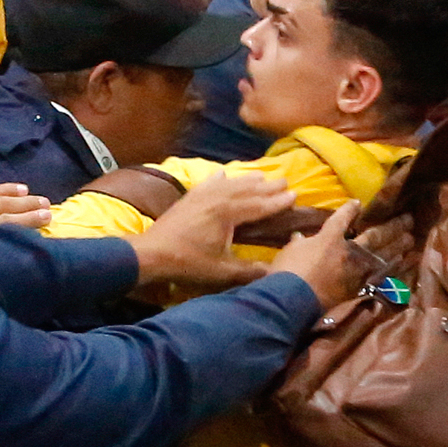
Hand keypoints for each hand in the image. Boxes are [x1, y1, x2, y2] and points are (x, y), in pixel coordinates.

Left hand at [126, 169, 296, 290]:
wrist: (152, 253)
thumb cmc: (187, 262)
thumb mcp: (222, 271)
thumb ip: (250, 270)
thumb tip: (275, 272)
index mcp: (228, 213)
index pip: (259, 205)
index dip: (278, 201)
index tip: (294, 194)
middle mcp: (217, 198)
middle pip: (248, 189)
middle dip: (268, 186)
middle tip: (285, 180)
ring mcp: (201, 196)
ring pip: (230, 183)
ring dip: (247, 180)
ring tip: (262, 176)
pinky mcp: (189, 199)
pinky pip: (208, 183)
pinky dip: (218, 178)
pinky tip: (222, 174)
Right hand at [269, 202, 415, 310]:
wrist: (293, 301)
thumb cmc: (288, 272)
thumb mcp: (290, 251)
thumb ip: (299, 242)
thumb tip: (300, 237)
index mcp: (330, 238)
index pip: (343, 218)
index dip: (351, 210)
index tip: (358, 204)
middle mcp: (350, 251)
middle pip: (376, 235)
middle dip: (392, 226)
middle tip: (408, 219)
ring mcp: (357, 271)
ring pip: (384, 255)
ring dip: (399, 246)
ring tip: (411, 239)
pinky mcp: (360, 289)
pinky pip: (383, 276)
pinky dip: (395, 269)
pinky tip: (404, 263)